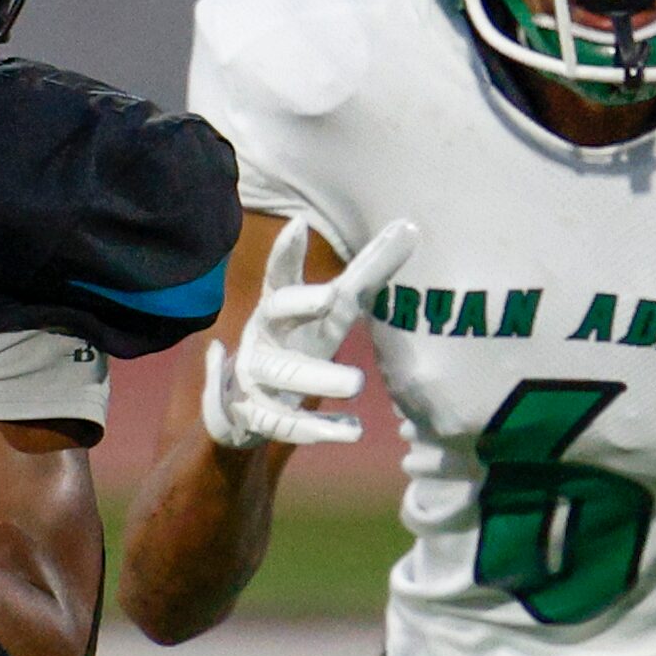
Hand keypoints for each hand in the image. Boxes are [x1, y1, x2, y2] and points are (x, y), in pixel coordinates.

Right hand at [202, 216, 418, 449]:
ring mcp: (256, 376)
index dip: (286, 253)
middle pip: (274, 313)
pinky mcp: (259, 415)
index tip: (298, 227)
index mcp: (279, 306)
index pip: (280, 274)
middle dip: (299, 304)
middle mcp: (262, 335)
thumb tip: (411, 226)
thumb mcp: (333, 309)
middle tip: (331, 298)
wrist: (244, 403)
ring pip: (282, 375)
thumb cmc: (302, 340)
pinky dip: (318, 428)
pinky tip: (352, 429)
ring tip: (358, 382)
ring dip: (318, 378)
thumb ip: (368, 272)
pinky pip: (286, 424)